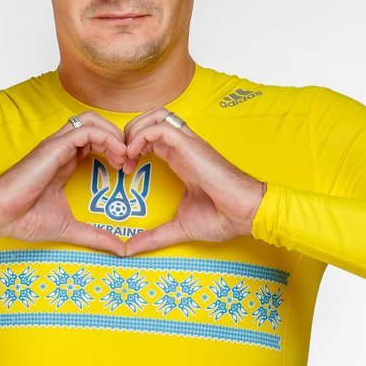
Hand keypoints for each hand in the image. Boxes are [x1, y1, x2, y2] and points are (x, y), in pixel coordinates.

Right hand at [0, 113, 127, 254]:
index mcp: (65, 162)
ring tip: (125, 156)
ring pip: (91, 121)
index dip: (115, 150)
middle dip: (118, 138)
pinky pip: (85, 130)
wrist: (1, 217)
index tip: (128, 171)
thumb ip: (96, 236)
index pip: (95, 141)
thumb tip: (121, 249)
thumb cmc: (26, 220)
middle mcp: (62, 150)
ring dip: (113, 134)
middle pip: (96, 125)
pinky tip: (117, 156)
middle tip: (131, 161)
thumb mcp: (71, 229)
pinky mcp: (53, 147)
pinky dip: (106, 137)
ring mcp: (57, 146)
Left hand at [101, 109, 266, 256]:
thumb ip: (153, 236)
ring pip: (155, 116)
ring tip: (126, 154)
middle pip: (150, 119)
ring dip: (134, 130)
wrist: (244, 214)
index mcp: (180, 159)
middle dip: (129, 134)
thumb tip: (129, 249)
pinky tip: (134, 155)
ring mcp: (187, 144)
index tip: (124, 170)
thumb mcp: (178, 228)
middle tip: (120, 159)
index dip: (132, 148)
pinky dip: (141, 136)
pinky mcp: (190, 145)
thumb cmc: (220, 218)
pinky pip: (160, 127)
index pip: (151, 137)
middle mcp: (182, 147)